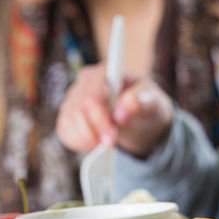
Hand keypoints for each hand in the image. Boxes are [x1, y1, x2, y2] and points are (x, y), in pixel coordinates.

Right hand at [56, 65, 173, 157]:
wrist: (142, 118)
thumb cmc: (147, 104)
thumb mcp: (153, 101)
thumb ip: (141, 102)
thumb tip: (122, 113)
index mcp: (105, 73)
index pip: (93, 96)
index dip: (99, 118)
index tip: (111, 137)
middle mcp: (85, 82)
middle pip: (78, 109)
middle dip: (94, 131)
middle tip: (111, 145)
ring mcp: (73, 98)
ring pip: (68, 121)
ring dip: (86, 138)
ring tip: (105, 146)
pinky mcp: (68, 115)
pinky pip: (64, 131)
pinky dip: (78, 142)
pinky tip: (93, 146)